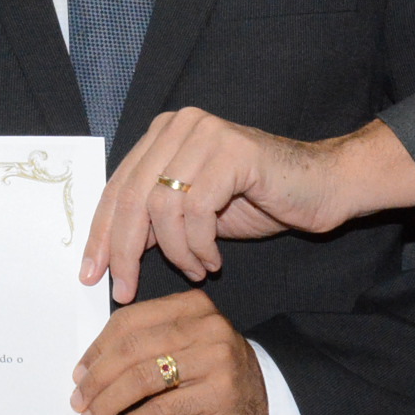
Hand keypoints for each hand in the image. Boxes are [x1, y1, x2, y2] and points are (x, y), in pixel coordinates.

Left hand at [69, 290, 270, 414]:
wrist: (267, 403)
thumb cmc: (214, 376)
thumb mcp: (184, 347)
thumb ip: (147, 344)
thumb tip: (90, 367)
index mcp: (191, 306)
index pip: (131, 320)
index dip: (98, 348)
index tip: (79, 372)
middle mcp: (206, 325)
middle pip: (133, 348)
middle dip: (98, 377)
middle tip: (79, 400)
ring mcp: (216, 358)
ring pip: (144, 378)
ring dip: (110, 401)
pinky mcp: (220, 393)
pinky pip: (164, 408)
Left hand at [82, 110, 414, 302]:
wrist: (324, 186)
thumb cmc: (260, 199)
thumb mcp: (193, 211)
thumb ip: (154, 219)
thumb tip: (110, 252)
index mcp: (164, 133)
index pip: (117, 186)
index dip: (101, 233)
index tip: (90, 274)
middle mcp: (179, 125)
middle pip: (131, 195)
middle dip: (123, 250)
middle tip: (124, 289)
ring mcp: (206, 133)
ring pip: (160, 205)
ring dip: (174, 252)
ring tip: (195, 271)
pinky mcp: (231, 151)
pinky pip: (195, 209)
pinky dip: (198, 245)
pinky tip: (213, 261)